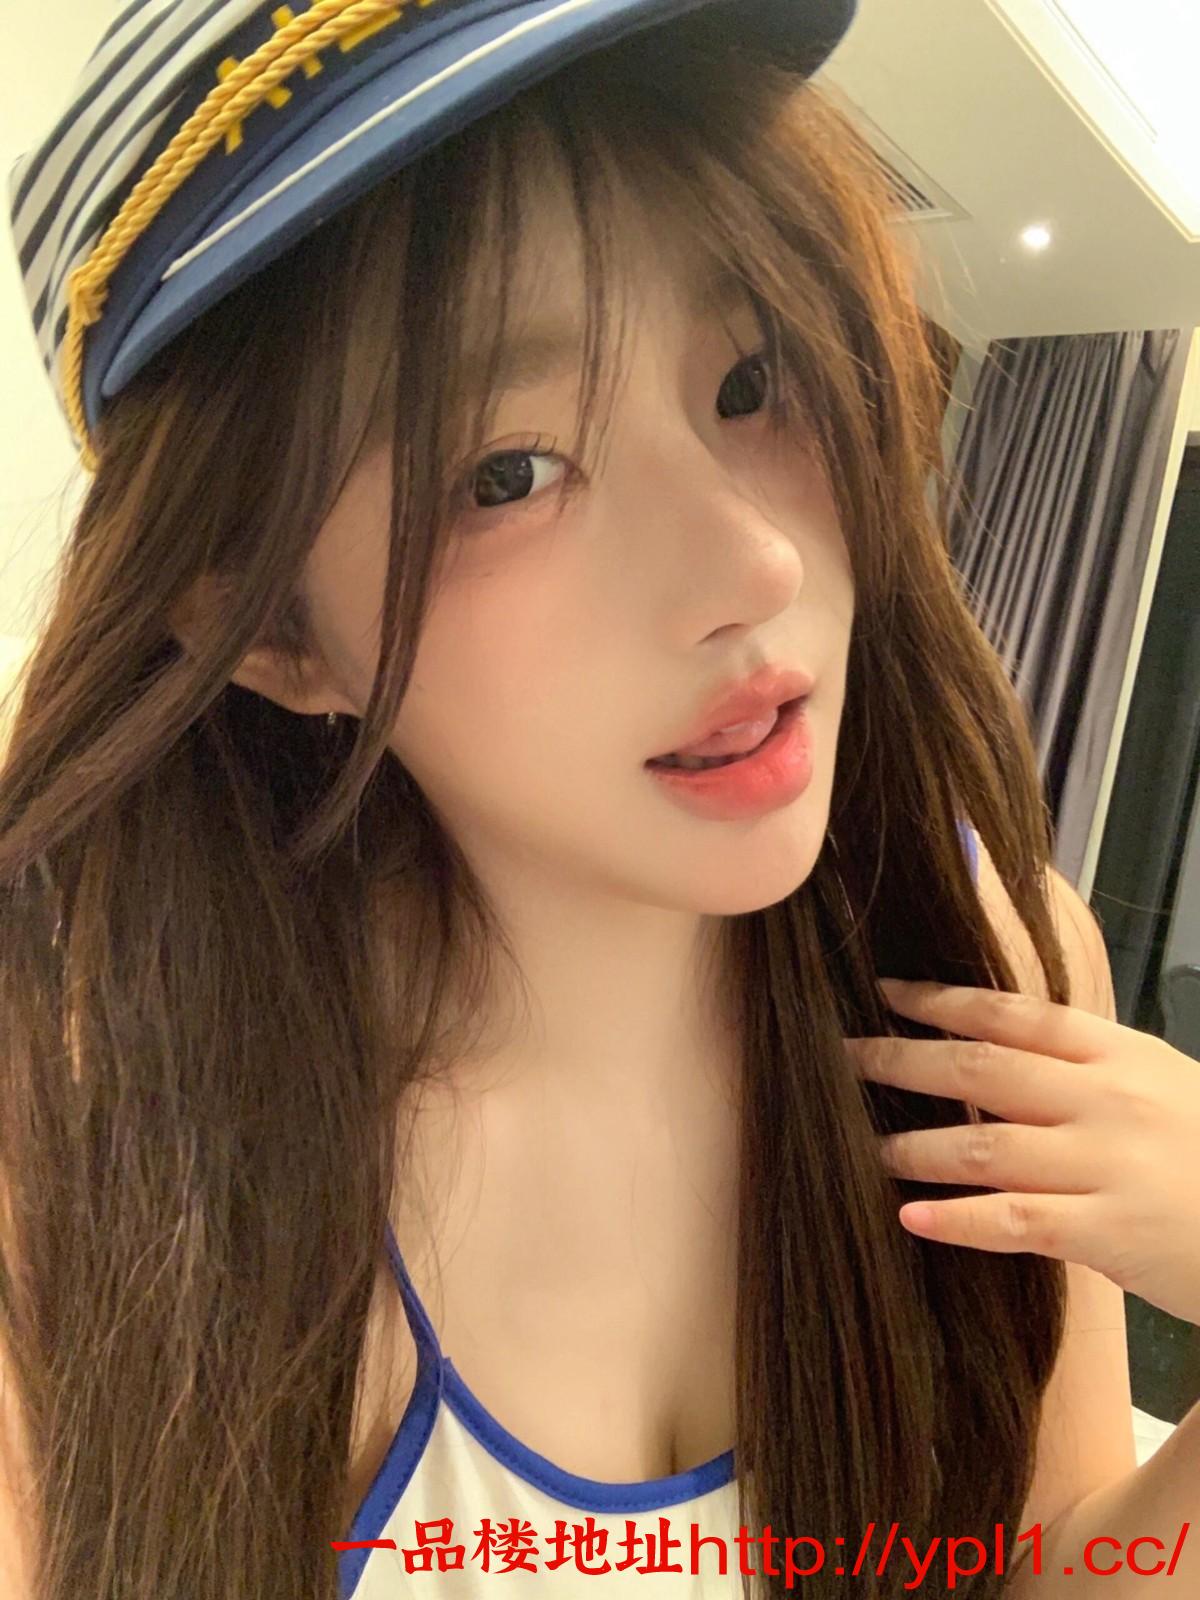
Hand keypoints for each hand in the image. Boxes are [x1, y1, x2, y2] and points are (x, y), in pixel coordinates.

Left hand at [844, 978, 1199, 1328]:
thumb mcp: (1162, 1085)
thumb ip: (1089, 1068)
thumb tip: (1003, 1047)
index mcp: (1118, 1054)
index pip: (1014, 1013)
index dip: (942, 999)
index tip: (887, 992)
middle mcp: (1106, 1098)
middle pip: (983, 1067)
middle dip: (903, 1059)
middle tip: (842, 1055)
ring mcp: (1107, 1163)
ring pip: (986, 1144)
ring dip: (915, 1144)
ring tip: (865, 1145)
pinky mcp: (1110, 1231)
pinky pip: (1016, 1220)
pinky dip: (958, 1218)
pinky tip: (911, 1217)